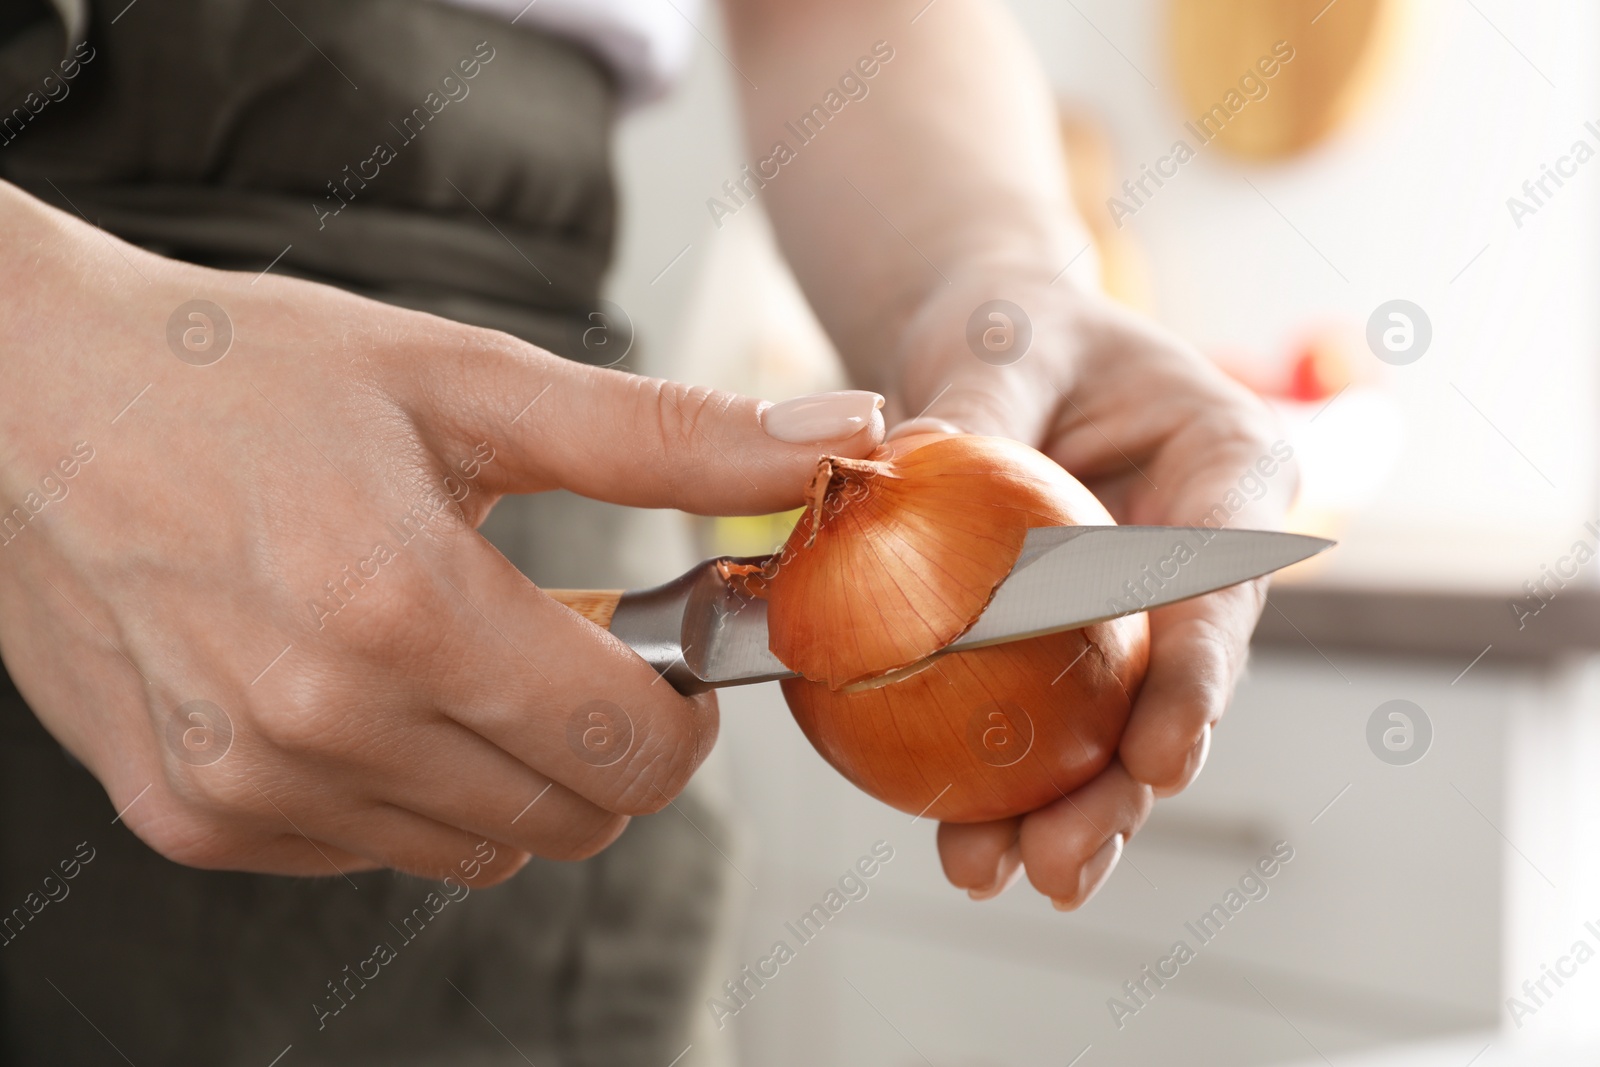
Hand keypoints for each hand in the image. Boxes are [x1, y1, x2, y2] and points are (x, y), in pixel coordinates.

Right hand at [0, 182, 883, 883]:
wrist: (24, 400)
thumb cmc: (244, 372)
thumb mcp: (466, 379)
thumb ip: (664, 436)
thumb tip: (835, 439)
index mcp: (403, 607)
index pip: (631, 749)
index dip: (683, 708)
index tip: (669, 647)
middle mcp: (320, 722)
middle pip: (570, 818)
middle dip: (611, 740)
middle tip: (570, 637)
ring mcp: (247, 786)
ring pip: (480, 847)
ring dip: (511, 766)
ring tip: (458, 647)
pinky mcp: (193, 817)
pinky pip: (375, 850)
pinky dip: (410, 787)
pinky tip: (367, 686)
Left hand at [887, 275, 1295, 907]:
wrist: (1000, 353)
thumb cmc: (1021, 327)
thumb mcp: (1002, 341)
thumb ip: (973, 408)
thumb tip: (894, 474)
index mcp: (1228, 465)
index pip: (1219, 577)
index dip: (1196, 676)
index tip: (1162, 755)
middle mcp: (1200, 557)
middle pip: (1176, 685)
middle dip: (1124, 787)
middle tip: (1062, 861)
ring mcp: (1141, 614)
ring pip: (1114, 725)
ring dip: (1064, 808)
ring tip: (1000, 871)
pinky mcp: (1073, 649)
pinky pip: (1044, 718)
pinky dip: (1004, 780)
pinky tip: (958, 839)